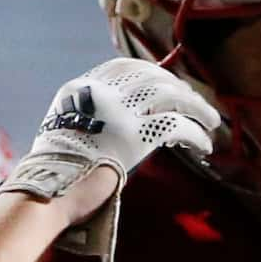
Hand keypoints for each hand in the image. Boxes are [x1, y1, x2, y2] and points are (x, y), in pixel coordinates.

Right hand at [3, 59, 226, 261]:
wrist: (49, 193)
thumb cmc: (56, 173)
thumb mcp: (66, 131)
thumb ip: (91, 119)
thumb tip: (120, 123)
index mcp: (81, 89)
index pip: (123, 67)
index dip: (152, 72)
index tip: (168, 83)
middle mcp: (102, 94)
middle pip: (152, 77)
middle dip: (179, 88)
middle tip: (195, 103)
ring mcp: (120, 114)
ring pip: (171, 96)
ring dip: (197, 107)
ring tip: (211, 121)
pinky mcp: (137, 138)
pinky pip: (177, 126)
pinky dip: (196, 134)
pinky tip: (204, 145)